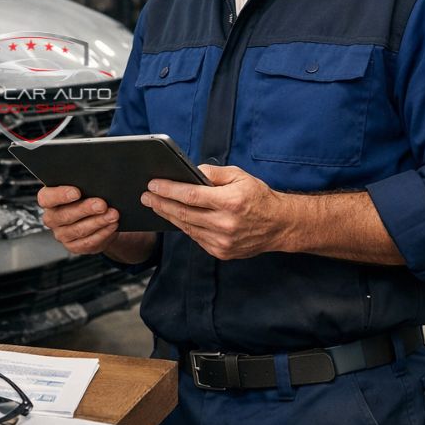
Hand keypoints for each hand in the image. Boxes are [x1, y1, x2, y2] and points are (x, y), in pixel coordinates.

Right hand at [37, 185, 120, 254]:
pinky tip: (112, 225)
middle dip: (85, 209)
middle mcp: (52, 218)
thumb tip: (96, 185)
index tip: (76, 192)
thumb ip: (84, 186)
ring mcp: (61, 234)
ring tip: (113, 215)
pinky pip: (88, 241)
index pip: (46, 198)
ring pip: (78, 230)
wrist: (97, 217)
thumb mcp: (84, 188)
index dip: (60, 195)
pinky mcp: (73, 246)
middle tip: (101, 204)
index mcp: (49, 200)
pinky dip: (102, 233)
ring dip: (98, 222)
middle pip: (64, 215)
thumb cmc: (87, 197)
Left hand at [141, 165, 289, 260]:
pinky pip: (196, 237)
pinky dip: (184, 226)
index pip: (190, 195)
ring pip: (186, 227)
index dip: (168, 190)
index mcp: (230, 202)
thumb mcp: (239, 176)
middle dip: (160, 203)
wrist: (279, 225)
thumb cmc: (259, 197)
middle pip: (183, 213)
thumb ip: (213, 173)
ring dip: (168, 215)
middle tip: (145, 196)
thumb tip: (190, 172)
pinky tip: (175, 217)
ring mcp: (222, 241)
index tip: (152, 185)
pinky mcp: (221, 252)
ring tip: (155, 205)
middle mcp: (225, 224)